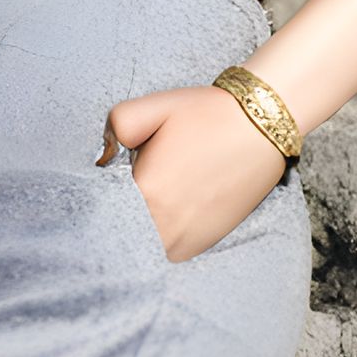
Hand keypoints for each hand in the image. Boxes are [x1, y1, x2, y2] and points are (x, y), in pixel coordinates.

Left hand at [97, 80, 286, 261]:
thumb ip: (114, 127)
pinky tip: (167, 209)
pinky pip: (164, 250)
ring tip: (150, 197)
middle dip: (115, 215)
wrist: (260, 127)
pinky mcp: (201, 245)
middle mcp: (164, 226)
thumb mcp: (151, 106)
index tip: (100, 184)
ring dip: (137, 229)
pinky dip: (158, 235)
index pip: (101, 211)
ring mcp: (184, 241)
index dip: (96, 199)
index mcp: (146, 192)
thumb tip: (103, 159)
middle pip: (120, 233)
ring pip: (142, 246)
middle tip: (125, 189)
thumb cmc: (205, 114)